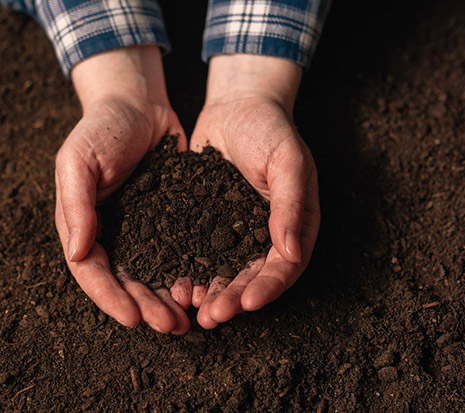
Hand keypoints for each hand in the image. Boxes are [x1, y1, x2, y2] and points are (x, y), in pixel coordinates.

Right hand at [54, 46, 191, 333]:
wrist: (138, 103)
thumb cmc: (101, 127)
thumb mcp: (78, 159)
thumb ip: (76, 204)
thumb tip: (76, 253)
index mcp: (81, 224)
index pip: (91, 271)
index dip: (110, 297)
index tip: (133, 318)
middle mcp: (109, 233)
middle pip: (124, 281)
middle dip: (145, 307)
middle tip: (170, 326)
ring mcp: (138, 229)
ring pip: (151, 274)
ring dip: (165, 299)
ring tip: (187, 319)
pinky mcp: (167, 220)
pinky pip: (175, 252)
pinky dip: (184, 272)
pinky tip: (201, 287)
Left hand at [189, 54, 319, 328]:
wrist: (237, 106)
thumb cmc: (271, 129)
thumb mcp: (288, 161)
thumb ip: (291, 205)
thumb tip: (293, 252)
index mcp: (292, 226)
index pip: (284, 268)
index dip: (267, 289)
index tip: (248, 304)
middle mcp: (263, 235)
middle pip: (250, 278)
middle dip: (232, 299)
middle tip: (211, 316)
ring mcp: (233, 231)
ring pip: (222, 271)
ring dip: (208, 291)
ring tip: (188, 306)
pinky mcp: (205, 223)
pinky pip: (196, 251)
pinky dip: (187, 268)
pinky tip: (171, 281)